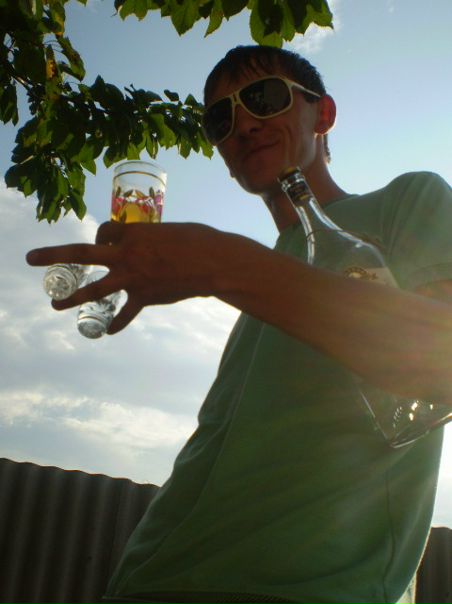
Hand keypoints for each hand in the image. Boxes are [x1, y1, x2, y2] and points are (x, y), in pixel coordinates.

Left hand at [27, 221, 228, 333]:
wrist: (215, 264)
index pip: (102, 233)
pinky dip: (117, 322)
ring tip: (54, 305)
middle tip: (31, 259)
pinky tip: (109, 331)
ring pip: (96, 289)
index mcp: (131, 234)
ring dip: (73, 297)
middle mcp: (126, 256)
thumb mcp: (168, 229)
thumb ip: (148, 237)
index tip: (104, 241)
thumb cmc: (198, 239)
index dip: (100, 237)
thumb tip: (141, 245)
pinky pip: (126, 313)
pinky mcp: (146, 297)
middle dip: (54, 257)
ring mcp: (134, 279)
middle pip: (82, 255)